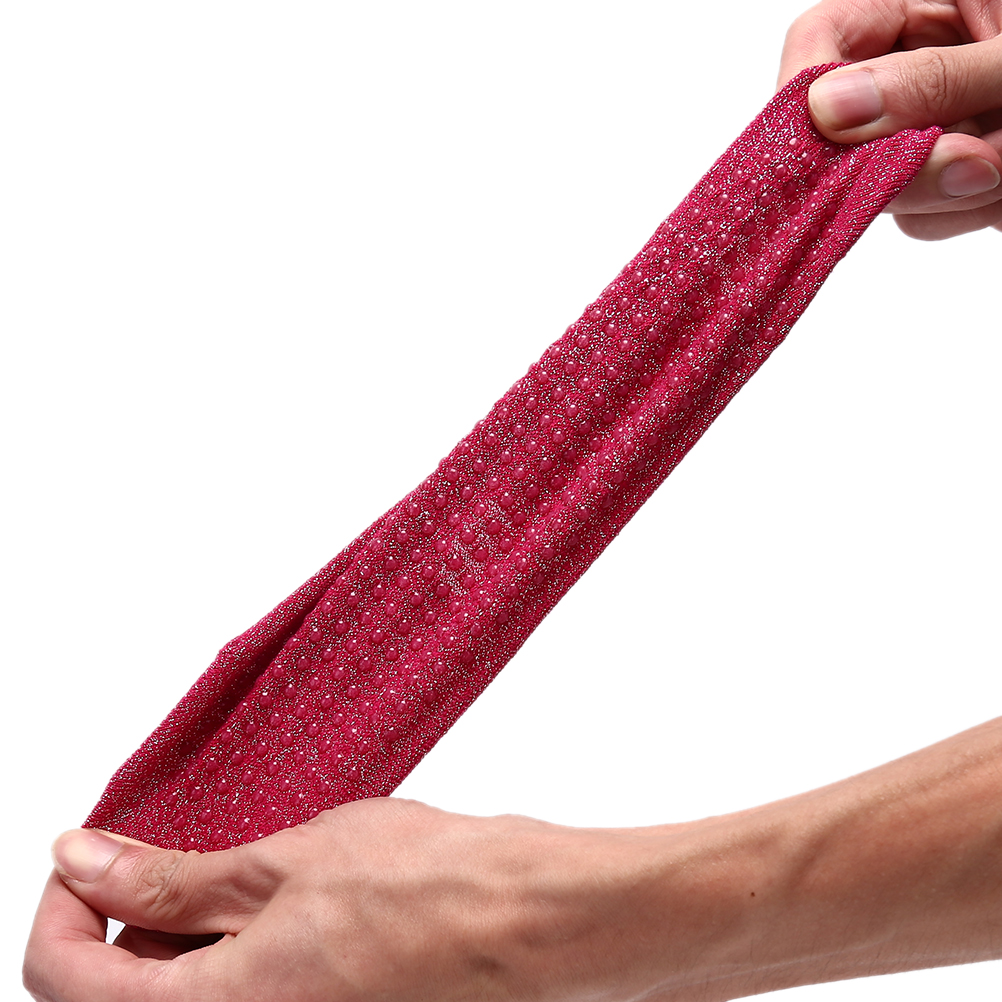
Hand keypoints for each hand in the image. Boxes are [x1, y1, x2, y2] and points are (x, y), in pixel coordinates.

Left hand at [23, 797, 720, 1001]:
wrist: (533, 922)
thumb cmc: (433, 890)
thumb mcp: (287, 862)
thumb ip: (173, 879)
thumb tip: (86, 861)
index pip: (63, 980)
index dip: (61, 905)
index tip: (83, 852)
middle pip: (122, 995)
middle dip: (124, 916)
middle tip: (161, 844)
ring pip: (185, 992)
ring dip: (181, 928)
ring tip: (229, 856)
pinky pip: (243, 990)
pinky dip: (232, 940)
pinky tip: (269, 885)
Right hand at [780, 0, 1001, 238]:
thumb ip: (931, 80)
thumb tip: (828, 111)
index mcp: (924, 2)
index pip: (821, 40)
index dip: (807, 95)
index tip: (830, 140)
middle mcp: (914, 64)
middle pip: (840, 130)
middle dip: (897, 163)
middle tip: (975, 165)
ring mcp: (927, 124)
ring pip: (878, 187)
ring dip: (945, 193)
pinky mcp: (946, 177)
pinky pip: (918, 217)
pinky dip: (964, 213)